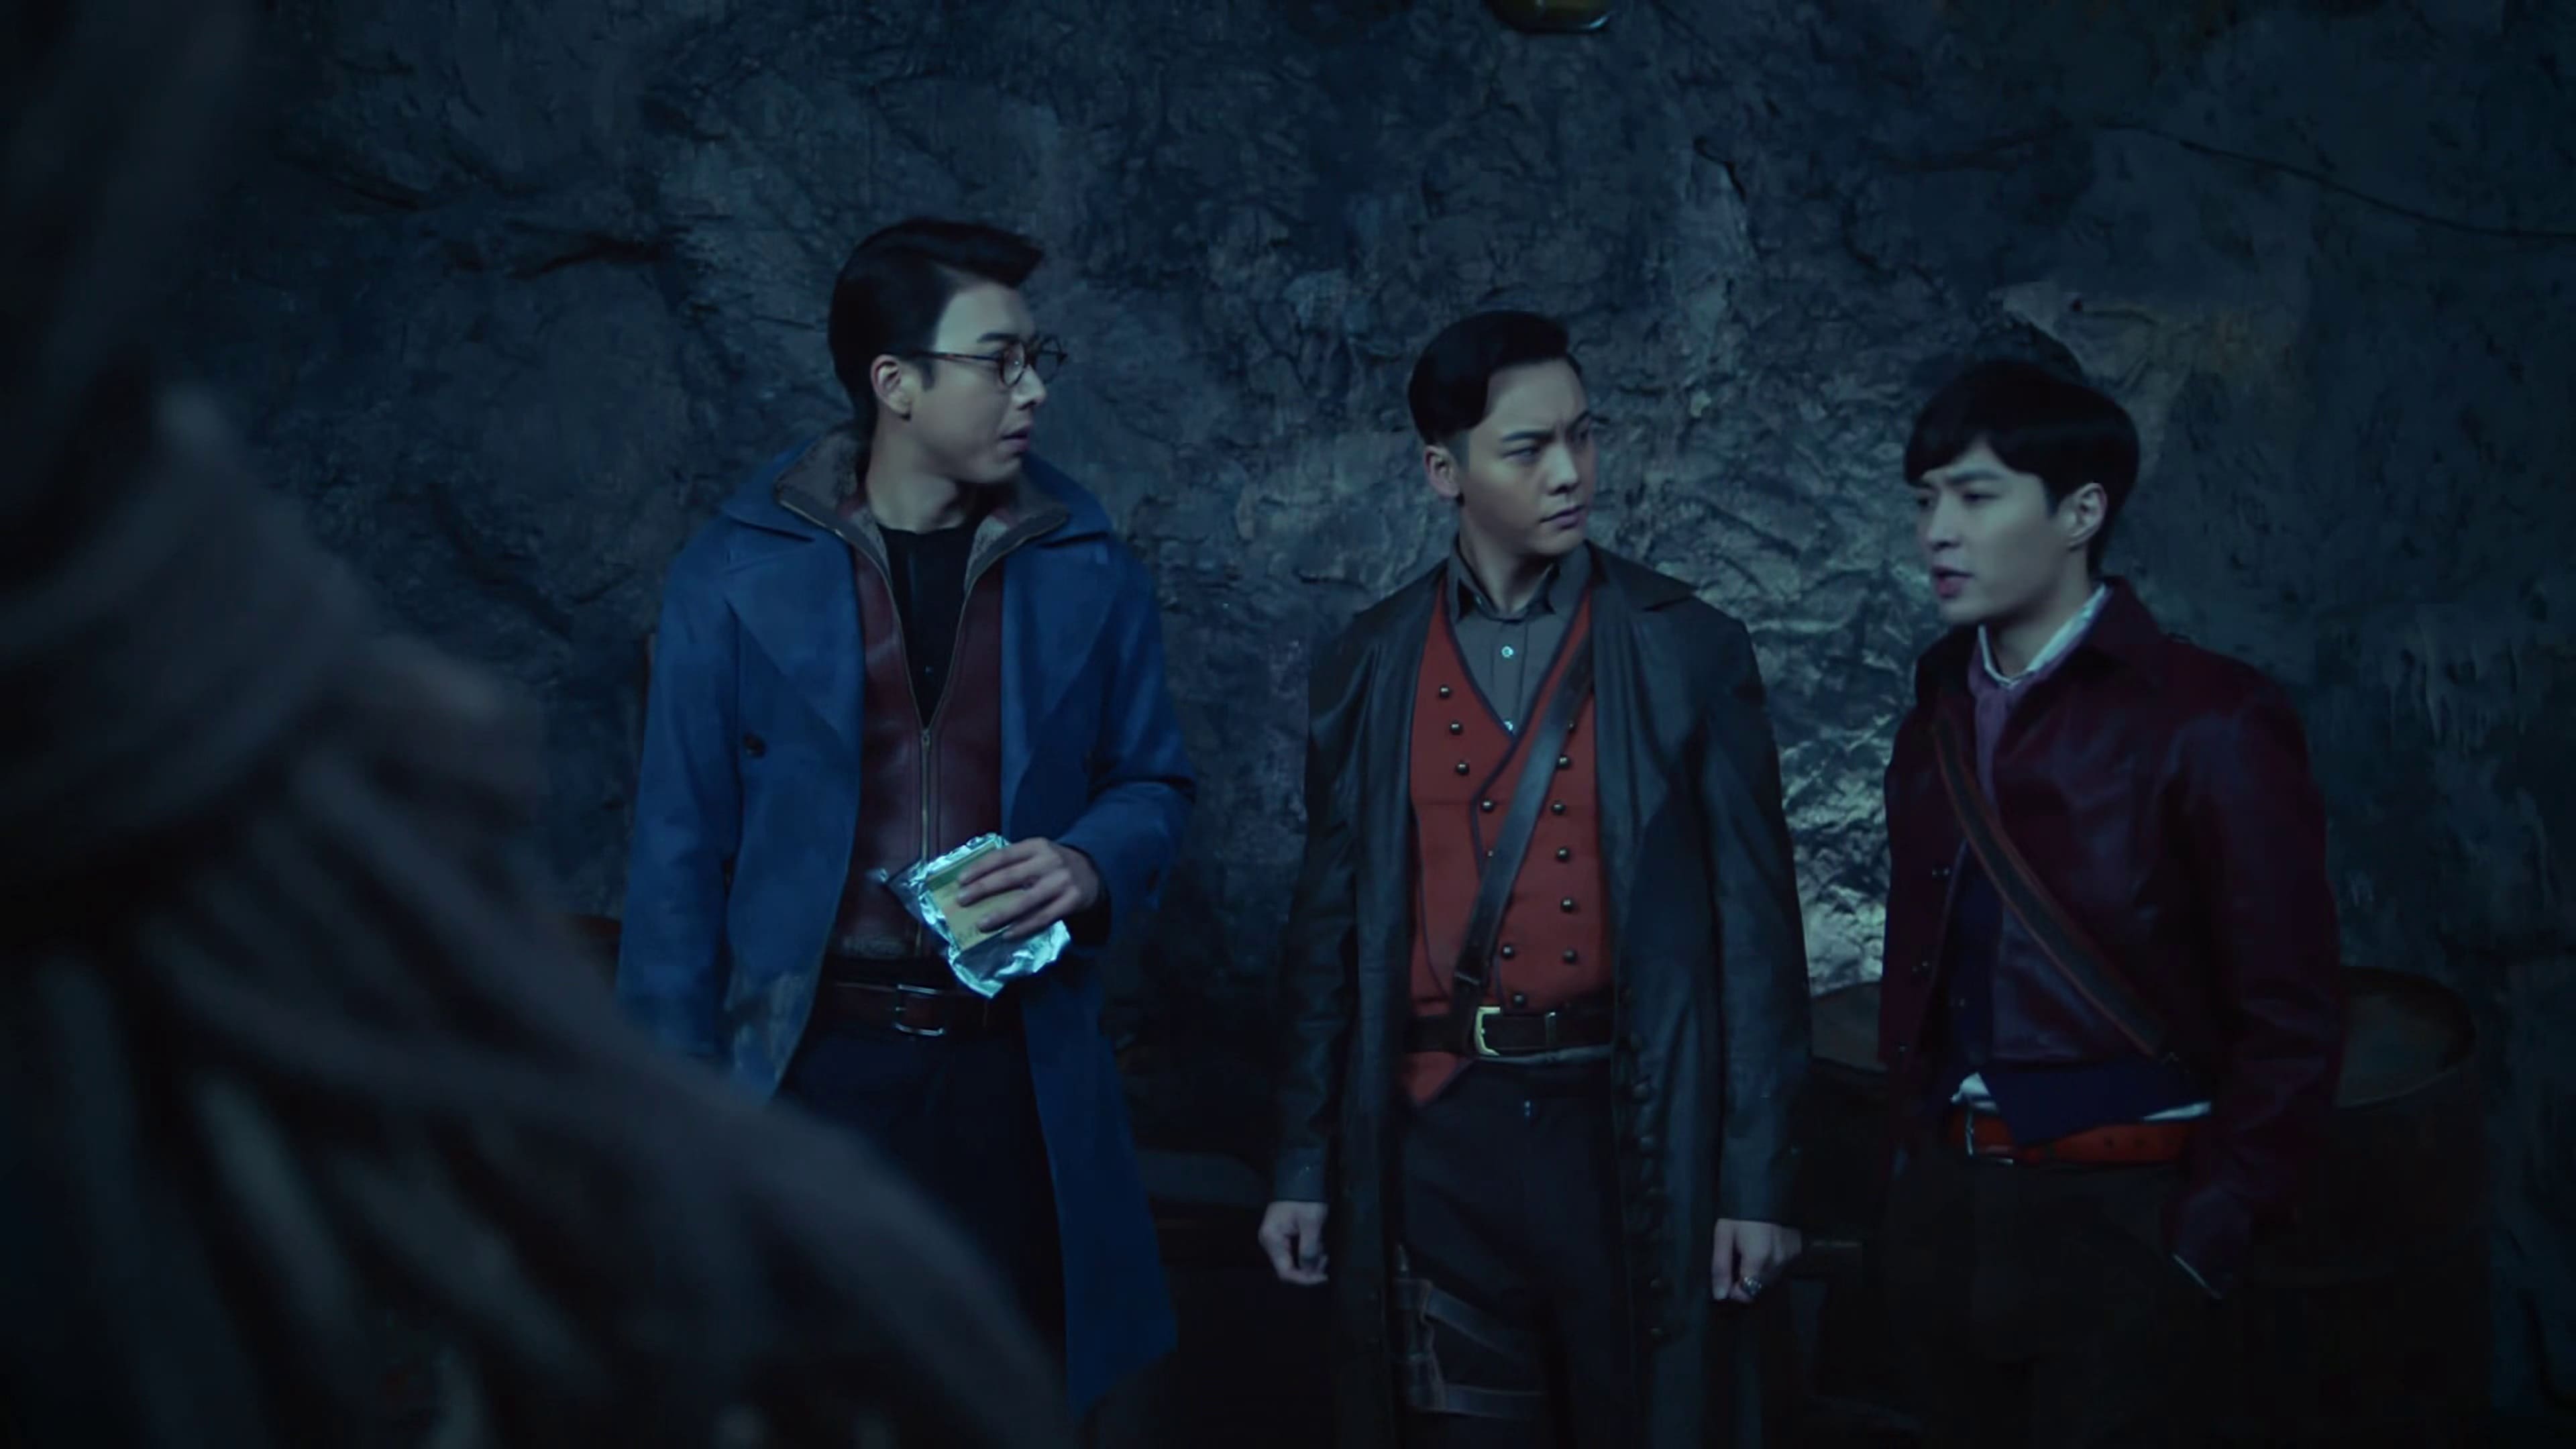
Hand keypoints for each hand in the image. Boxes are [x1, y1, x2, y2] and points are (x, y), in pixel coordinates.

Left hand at [952, 838, 1100, 938]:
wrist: (1094, 871)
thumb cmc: (1053, 865)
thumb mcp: (1037, 854)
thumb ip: (1014, 863)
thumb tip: (975, 882)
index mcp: (1036, 846)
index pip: (1003, 855)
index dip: (980, 868)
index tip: (961, 880)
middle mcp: (1049, 861)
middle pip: (1012, 876)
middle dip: (984, 889)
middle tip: (962, 901)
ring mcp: (1062, 882)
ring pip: (1027, 900)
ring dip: (1002, 914)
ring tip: (981, 925)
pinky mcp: (1072, 901)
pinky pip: (1044, 917)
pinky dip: (1024, 927)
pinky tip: (1007, 935)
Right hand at [1258, 1200, 1329, 1285]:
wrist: (1300, 1177)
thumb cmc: (1305, 1198)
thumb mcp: (1311, 1223)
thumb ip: (1309, 1249)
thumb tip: (1310, 1272)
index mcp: (1272, 1240)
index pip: (1285, 1272)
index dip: (1304, 1279)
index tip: (1323, 1277)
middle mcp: (1269, 1243)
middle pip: (1288, 1268)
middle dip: (1309, 1269)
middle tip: (1326, 1259)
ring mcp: (1275, 1239)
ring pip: (1292, 1261)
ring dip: (1310, 1261)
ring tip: (1324, 1251)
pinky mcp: (1282, 1235)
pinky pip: (1294, 1252)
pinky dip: (1307, 1253)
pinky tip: (1318, 1246)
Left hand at [1711, 1218, 1800, 1304]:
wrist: (1764, 1189)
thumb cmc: (1738, 1212)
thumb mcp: (1723, 1236)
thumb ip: (1721, 1267)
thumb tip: (1720, 1296)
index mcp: (1758, 1260)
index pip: (1747, 1294)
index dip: (1734, 1290)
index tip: (1726, 1277)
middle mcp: (1777, 1262)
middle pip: (1759, 1287)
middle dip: (1745, 1281)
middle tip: (1735, 1261)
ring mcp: (1789, 1256)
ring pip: (1770, 1278)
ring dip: (1758, 1272)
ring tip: (1748, 1252)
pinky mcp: (1796, 1248)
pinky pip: (1781, 1265)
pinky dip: (1771, 1262)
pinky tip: (1763, 1246)